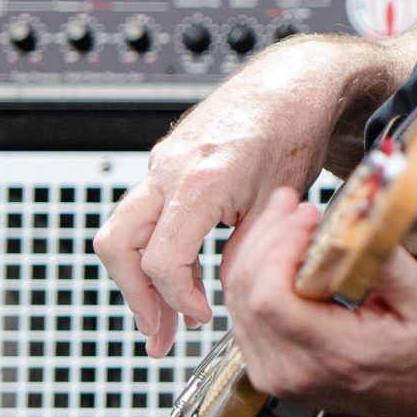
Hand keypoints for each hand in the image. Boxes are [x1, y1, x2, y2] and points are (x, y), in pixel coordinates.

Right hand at [94, 35, 400, 353]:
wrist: (298, 81)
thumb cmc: (298, 129)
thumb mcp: (280, 201)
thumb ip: (248, 250)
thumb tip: (227, 292)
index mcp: (200, 180)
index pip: (162, 260)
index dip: (178, 299)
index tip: (201, 318)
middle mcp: (169, 168)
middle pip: (118, 246)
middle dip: (135, 297)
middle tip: (159, 334)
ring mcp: (161, 161)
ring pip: (120, 229)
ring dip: (135, 277)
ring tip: (161, 313)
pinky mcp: (165, 159)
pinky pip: (142, 211)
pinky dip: (149, 246)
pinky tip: (174, 271)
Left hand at [218, 184, 416, 416]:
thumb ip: (388, 262)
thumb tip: (360, 222)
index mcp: (334, 355)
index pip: (271, 300)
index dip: (278, 249)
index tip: (307, 219)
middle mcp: (293, 371)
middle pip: (246, 295)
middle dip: (265, 239)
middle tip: (293, 206)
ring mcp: (274, 374)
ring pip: (236, 302)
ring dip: (256, 252)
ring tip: (286, 219)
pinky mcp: (267, 369)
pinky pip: (243, 314)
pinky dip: (254, 275)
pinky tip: (277, 249)